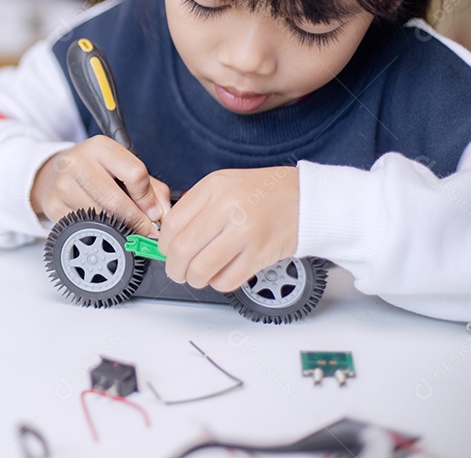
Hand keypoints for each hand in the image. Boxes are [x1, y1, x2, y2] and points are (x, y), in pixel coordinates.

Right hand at [30, 136, 170, 236]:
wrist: (56, 173)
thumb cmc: (97, 171)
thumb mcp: (124, 168)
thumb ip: (151, 188)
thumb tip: (163, 216)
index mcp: (100, 147)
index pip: (135, 174)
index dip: (148, 199)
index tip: (155, 214)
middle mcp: (78, 162)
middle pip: (116, 201)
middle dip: (137, 222)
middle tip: (147, 233)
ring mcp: (62, 185)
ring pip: (101, 218)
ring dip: (119, 229)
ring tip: (126, 229)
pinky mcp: (54, 206)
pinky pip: (85, 227)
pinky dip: (99, 232)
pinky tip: (103, 228)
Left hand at [156, 166, 298, 292]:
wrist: (306, 199)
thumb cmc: (264, 193)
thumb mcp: (225, 186)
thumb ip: (197, 207)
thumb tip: (170, 237)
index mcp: (214, 187)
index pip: (173, 223)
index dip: (164, 244)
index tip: (167, 251)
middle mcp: (227, 207)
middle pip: (182, 249)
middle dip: (174, 268)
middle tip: (177, 271)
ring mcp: (245, 232)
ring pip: (201, 269)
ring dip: (194, 279)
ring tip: (199, 276)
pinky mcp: (260, 254)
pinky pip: (226, 280)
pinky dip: (218, 283)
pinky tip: (222, 274)